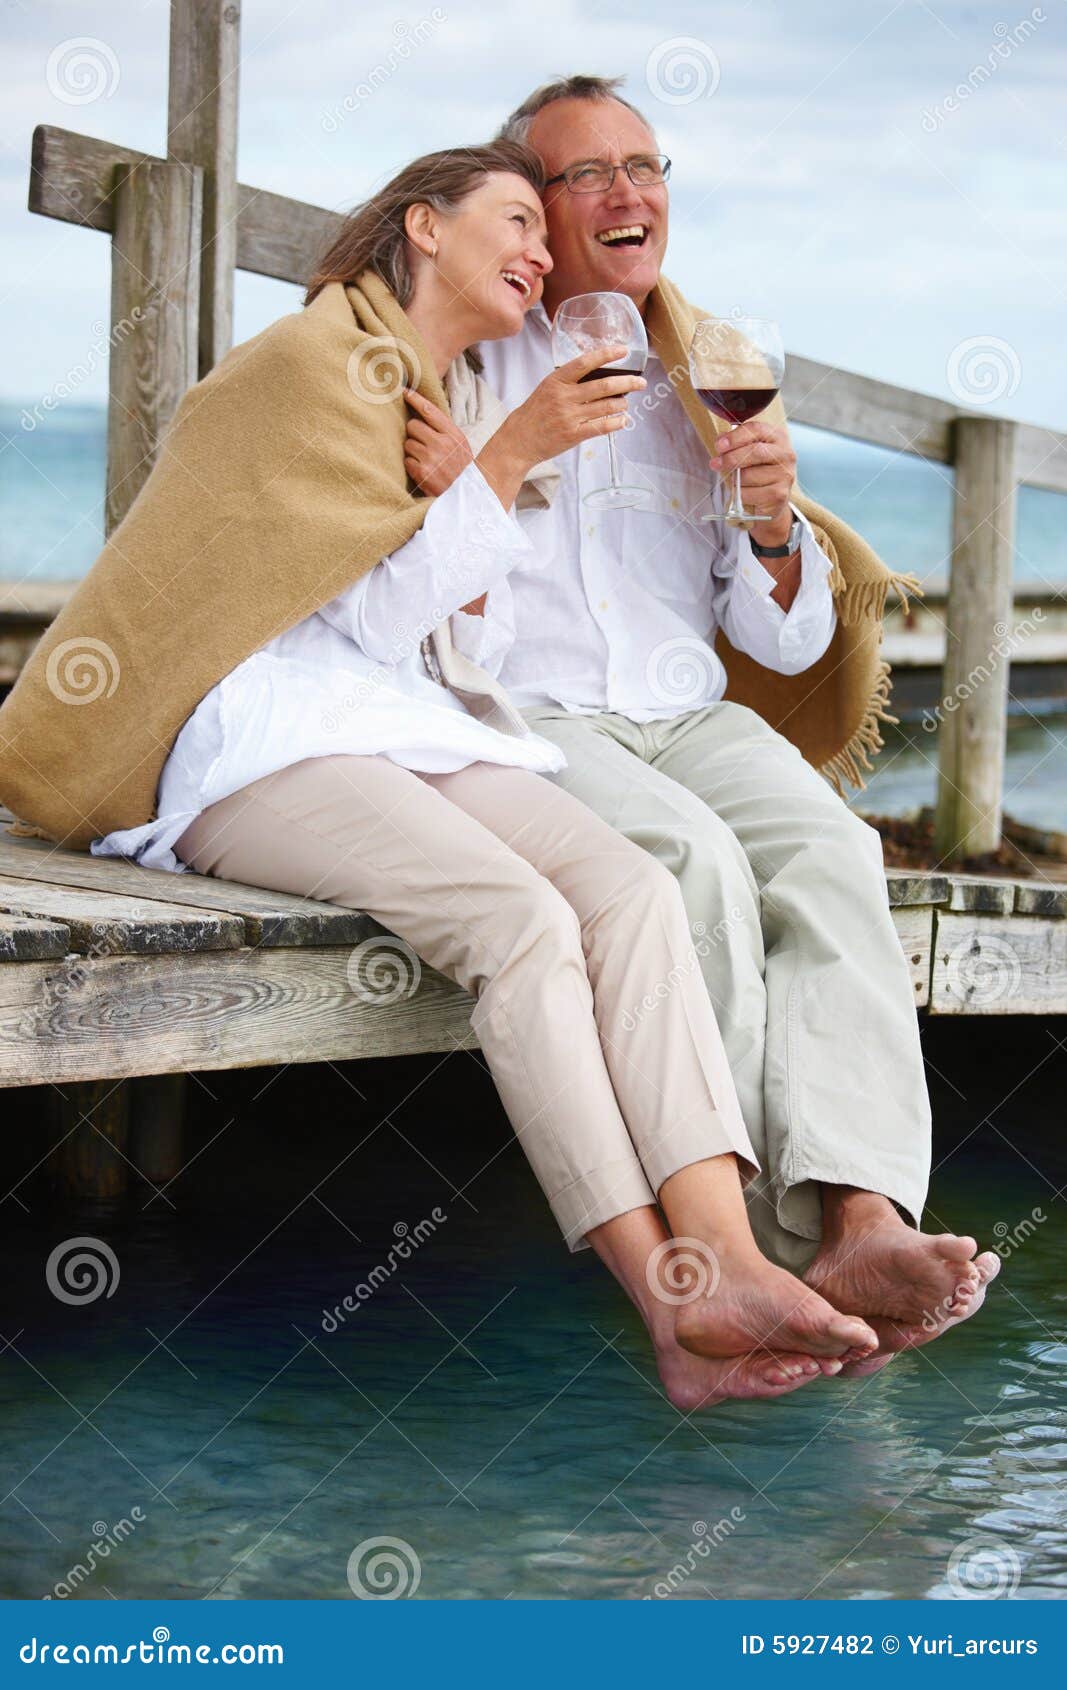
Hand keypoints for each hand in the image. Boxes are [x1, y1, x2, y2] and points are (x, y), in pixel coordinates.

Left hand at [403, 389, 473, 494]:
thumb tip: (423, 413)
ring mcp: (431, 458)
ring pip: (408, 444)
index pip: (430, 410)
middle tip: (422, 444)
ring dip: (412, 452)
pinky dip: (412, 466)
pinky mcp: (421, 472)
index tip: (405, 392)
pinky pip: (406, 461)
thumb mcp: (461, 446)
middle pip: (412, 426)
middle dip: (413, 434)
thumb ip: (445, 431)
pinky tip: (423, 472)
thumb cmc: (461, 470)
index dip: (415, 399)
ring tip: (426, 461)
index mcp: (454, 434)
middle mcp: (442, 443)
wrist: (467, 497)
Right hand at [492, 343, 646, 470]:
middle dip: (627, 383)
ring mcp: (569, 417)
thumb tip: (600, 374)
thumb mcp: (548, 388)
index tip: (623, 350)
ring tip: (626, 402)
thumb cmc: (536, 412)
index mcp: (556, 380)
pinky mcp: (573, 435)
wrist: (519, 440)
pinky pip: (602, 427)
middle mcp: (564, 397)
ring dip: (622, 404)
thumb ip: (570, 381)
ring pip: (606, 407)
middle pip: (604, 386)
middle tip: (641, 382)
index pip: (585, 362)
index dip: (607, 354)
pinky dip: (616, 422)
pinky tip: (622, 420)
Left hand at [709, 420, 795, 541]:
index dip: (735, 437)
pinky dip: (740, 494)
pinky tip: (744, 493)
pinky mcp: (779, 494)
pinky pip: (748, 493)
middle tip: (715, 463)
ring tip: (735, 481)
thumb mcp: (750, 451)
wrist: (773, 499)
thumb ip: (738, 443)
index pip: (756, 430)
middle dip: (731, 457)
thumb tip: (721, 442)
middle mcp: (785, 454)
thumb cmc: (759, 471)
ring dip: (734, 479)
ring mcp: (784, 475)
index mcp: (778, 437)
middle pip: (754, 451)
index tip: (719, 445)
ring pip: (748, 475)